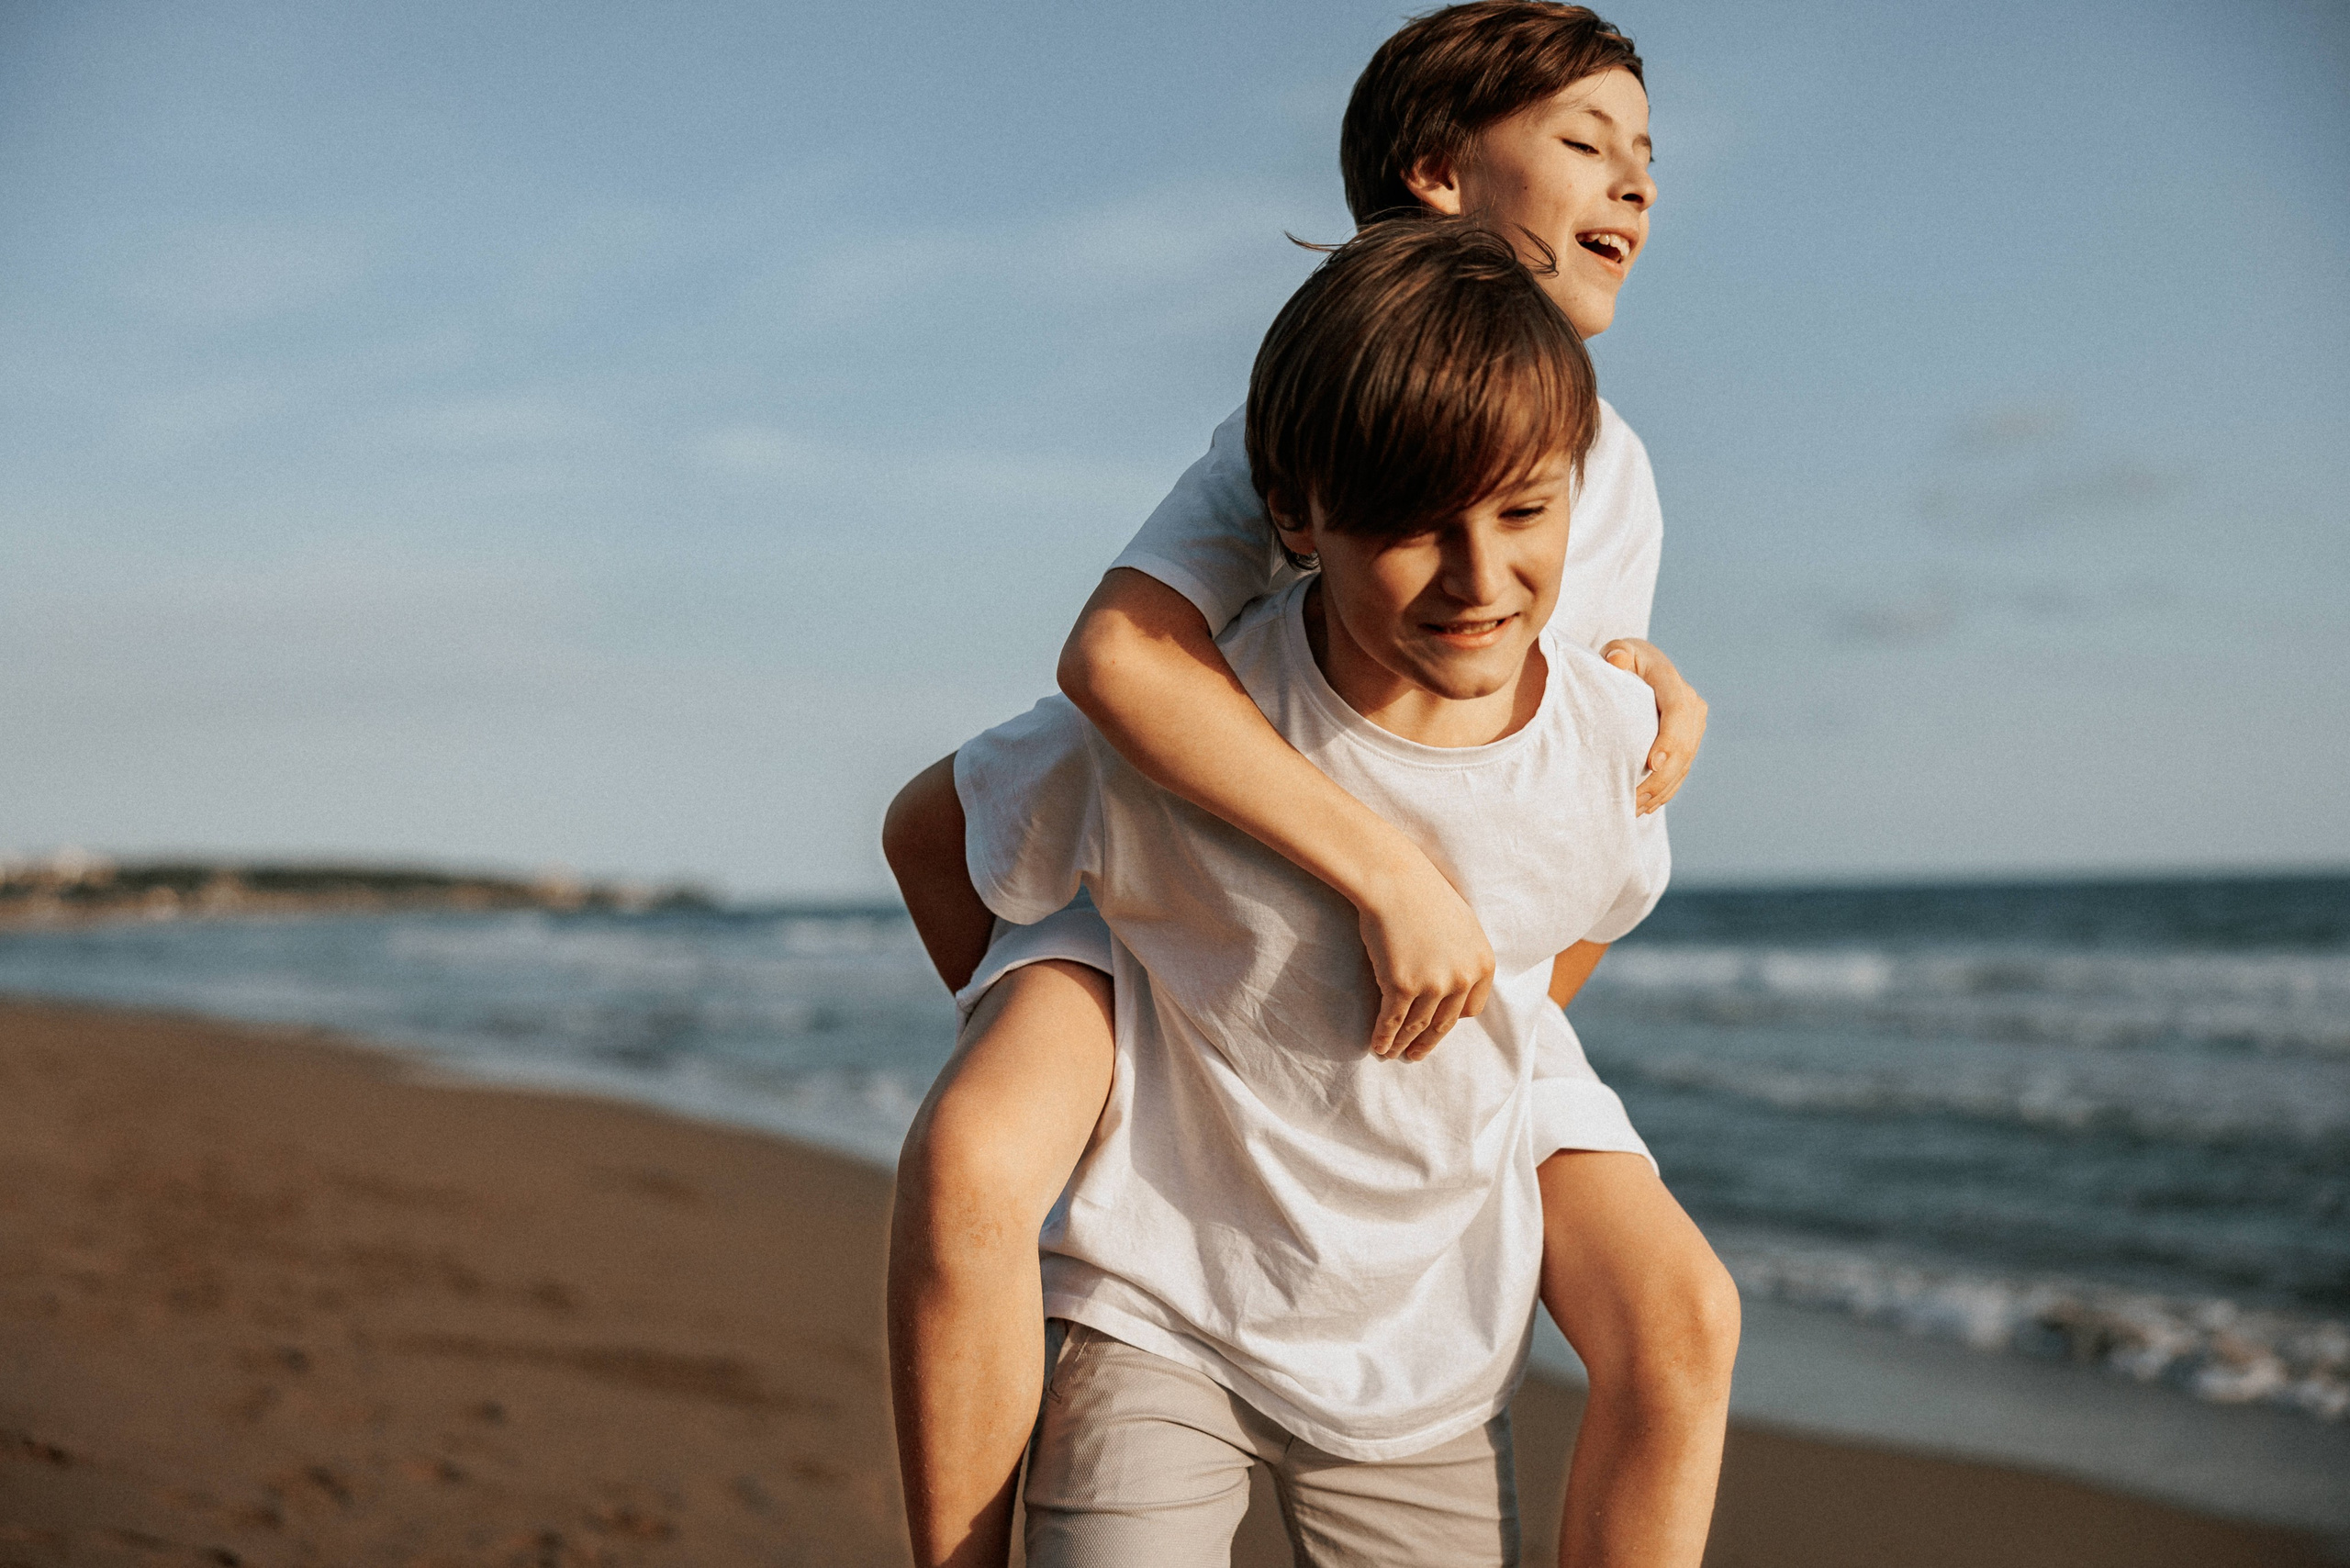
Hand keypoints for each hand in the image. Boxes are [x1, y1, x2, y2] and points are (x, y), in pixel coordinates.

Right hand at [1355, 858, 1494, 1062]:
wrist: (1396, 881)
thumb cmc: (1424, 895)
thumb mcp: (1461, 925)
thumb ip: (1463, 956)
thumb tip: (1453, 982)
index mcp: (1483, 964)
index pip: (1472, 1009)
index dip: (1452, 1021)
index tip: (1438, 1028)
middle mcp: (1463, 978)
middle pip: (1445, 1024)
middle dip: (1427, 1043)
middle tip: (1416, 1055)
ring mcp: (1434, 984)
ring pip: (1417, 1027)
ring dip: (1402, 1044)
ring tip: (1392, 1054)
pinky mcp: (1403, 986)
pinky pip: (1393, 1020)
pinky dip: (1384, 1037)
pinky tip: (1377, 1045)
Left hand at [1601, 638, 1708, 814]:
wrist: (1640, 666)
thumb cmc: (1621, 659)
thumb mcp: (1617, 651)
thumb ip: (1616, 653)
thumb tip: (1616, 660)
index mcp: (1670, 681)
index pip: (1676, 711)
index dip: (1668, 739)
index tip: (1652, 764)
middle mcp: (1690, 703)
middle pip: (1684, 745)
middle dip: (1662, 776)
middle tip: (1635, 799)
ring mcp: (1693, 724)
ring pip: (1685, 762)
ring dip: (1663, 789)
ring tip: (1636, 808)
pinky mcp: (1690, 740)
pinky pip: (1683, 769)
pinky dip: (1668, 789)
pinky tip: (1650, 806)